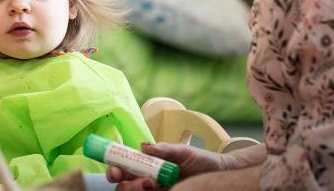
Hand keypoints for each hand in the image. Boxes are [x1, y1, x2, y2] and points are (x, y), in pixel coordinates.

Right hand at [106, 143, 230, 189]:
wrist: (219, 174)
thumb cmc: (200, 160)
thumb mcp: (182, 152)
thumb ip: (164, 149)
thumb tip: (143, 146)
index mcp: (146, 164)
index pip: (124, 167)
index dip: (114, 168)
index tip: (115, 170)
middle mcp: (146, 179)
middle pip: (123, 185)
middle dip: (124, 183)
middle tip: (142, 180)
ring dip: (136, 189)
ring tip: (153, 184)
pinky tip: (159, 190)